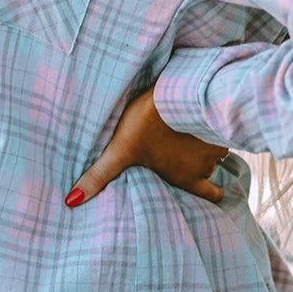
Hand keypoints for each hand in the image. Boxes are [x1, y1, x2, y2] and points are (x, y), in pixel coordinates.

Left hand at [65, 84, 227, 206]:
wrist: (176, 90)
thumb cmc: (147, 124)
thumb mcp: (119, 151)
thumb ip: (99, 176)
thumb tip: (71, 201)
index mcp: (184, 177)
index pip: (211, 196)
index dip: (211, 195)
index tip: (211, 193)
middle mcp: (205, 165)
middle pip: (208, 171)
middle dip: (199, 164)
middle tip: (185, 153)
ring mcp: (216, 143)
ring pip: (215, 148)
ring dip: (204, 141)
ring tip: (188, 130)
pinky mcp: (221, 121)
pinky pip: (220, 127)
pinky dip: (211, 123)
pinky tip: (199, 112)